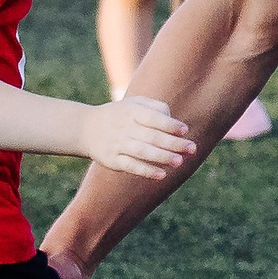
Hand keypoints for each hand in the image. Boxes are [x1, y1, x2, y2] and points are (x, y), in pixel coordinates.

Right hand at [77, 95, 194, 178]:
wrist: (85, 128)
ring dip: (162, 157)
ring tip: (179, 162)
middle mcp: (125, 127)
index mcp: (132, 112)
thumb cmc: (120, 115)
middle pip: (152, 136)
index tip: (184, 131)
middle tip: (192, 149)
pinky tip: (161, 175)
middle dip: (173, 143)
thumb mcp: (134, 103)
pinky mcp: (112, 160)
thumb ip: (156, 108)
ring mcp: (118, 144)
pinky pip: (130, 166)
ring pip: (142, 152)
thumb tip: (175, 123)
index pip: (153, 117)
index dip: (169, 124)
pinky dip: (146, 171)